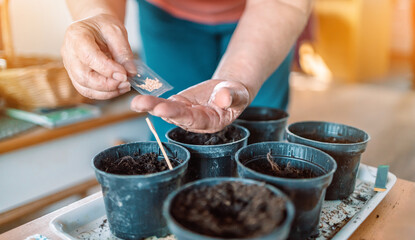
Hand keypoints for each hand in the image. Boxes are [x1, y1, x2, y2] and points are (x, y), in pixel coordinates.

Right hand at [61, 14, 134, 99]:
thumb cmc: (104, 27)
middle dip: (106, 84)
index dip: (107, 69)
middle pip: (83, 76)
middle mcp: (68, 52)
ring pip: (84, 87)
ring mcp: (70, 66)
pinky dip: (103, 94)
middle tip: (126, 83)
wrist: (95, 28)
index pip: (88, 57)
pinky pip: (87, 91)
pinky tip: (117, 89)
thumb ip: (123, 51)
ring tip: (124, 87)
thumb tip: (131, 73)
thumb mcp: (116, 31)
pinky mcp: (75, 76)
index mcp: (76, 36)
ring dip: (106, 92)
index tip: (124, 75)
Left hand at [130, 80, 249, 132]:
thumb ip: (232, 97)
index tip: (163, 109)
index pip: (193, 120)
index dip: (178, 115)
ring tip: (136, 102)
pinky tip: (139, 101)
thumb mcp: (238, 94)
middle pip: (176, 116)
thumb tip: (223, 97)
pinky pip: (164, 103)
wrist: (227, 91)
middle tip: (142, 104)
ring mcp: (185, 113)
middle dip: (159, 110)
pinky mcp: (179, 104)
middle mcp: (195, 121)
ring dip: (151, 106)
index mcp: (211, 122)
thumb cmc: (235, 94)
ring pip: (167, 110)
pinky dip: (152, 101)